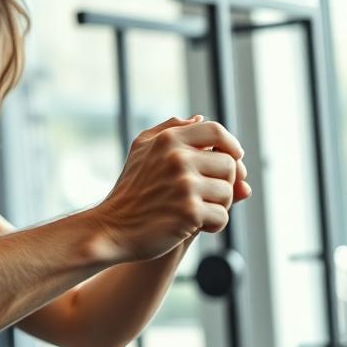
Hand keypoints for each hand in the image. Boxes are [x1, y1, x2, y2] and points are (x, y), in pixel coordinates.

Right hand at [92, 116, 248, 262]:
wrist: (112, 228)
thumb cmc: (130, 191)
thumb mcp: (141, 151)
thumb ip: (169, 130)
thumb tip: (199, 118)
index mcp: (168, 140)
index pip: (215, 130)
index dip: (231, 144)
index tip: (233, 158)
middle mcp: (177, 158)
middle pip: (229, 164)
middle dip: (222, 183)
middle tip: (203, 195)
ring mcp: (184, 185)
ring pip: (228, 192)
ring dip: (218, 206)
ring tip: (195, 210)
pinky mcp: (189, 211)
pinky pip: (222, 216)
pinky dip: (213, 225)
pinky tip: (194, 225)